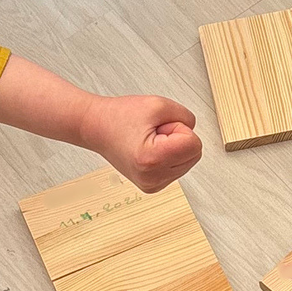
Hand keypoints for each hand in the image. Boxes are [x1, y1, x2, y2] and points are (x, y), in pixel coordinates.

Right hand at [81, 93, 202, 192]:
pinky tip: (149, 149)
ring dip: (174, 147)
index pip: (195, 144)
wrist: (96, 128)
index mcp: (152, 160)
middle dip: (178, 138)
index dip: (178, 127)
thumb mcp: (159, 105)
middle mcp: (152, 178)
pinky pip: (178, 167)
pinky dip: (169, 155)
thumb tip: (194, 133)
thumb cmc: (119, 116)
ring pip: (188, 161)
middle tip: (153, 132)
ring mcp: (152, 185)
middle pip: (195, 154)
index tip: (158, 126)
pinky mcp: (153, 186)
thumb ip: (187, 117)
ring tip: (149, 140)